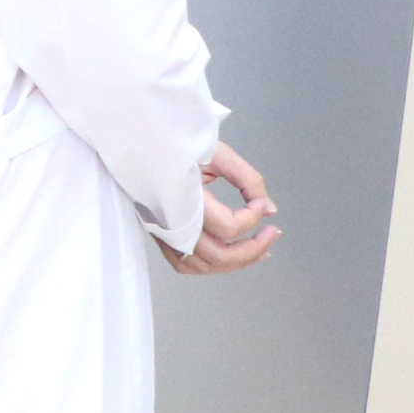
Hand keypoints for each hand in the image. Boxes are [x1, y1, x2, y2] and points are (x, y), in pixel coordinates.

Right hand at [166, 138, 280, 274]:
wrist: (141, 146)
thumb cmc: (176, 146)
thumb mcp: (218, 154)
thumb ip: (249, 180)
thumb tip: (269, 210)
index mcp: (184, 199)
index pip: (229, 227)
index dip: (252, 216)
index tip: (258, 201)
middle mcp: (172, 223)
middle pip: (220, 256)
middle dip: (253, 249)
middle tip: (272, 234)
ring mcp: (164, 233)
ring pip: (205, 266)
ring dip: (237, 262)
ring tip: (259, 249)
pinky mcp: (161, 235)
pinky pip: (185, 265)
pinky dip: (209, 266)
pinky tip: (228, 256)